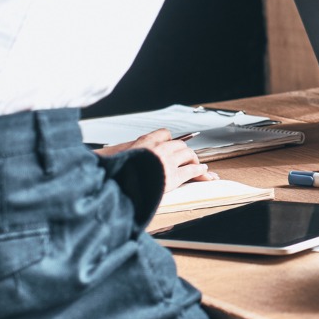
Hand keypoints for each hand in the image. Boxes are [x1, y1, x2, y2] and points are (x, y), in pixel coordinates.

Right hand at [93, 128, 216, 192]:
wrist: (121, 185)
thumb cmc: (118, 173)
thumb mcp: (116, 156)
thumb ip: (125, 152)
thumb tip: (114, 154)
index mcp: (145, 142)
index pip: (164, 133)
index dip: (168, 140)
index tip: (171, 143)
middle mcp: (159, 149)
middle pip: (179, 144)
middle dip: (183, 151)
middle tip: (186, 157)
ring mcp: (168, 162)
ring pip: (188, 154)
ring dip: (194, 159)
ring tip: (198, 164)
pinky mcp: (174, 176)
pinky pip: (192, 170)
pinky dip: (199, 171)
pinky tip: (203, 171)